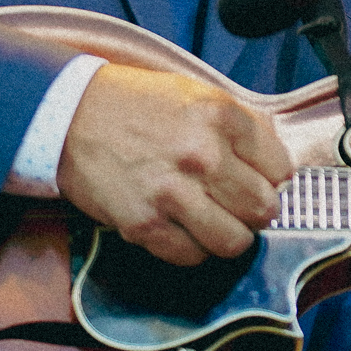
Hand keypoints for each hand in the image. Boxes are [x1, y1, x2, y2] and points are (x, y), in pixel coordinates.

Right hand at [57, 63, 292, 266]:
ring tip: (214, 220)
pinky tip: (183, 228)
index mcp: (220, 117)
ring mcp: (172, 193)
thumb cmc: (135, 105)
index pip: (281, 169)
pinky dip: (193, 248)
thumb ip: (241, 126)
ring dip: (229, 236)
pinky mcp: (144, 224)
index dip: (272, 178)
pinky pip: (192, 256)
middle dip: (257, 211)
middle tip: (239, 205)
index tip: (258, 179)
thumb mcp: (197, 94)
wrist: (69, 116)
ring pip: (234, 242)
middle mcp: (201, 155)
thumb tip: (277, 166)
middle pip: (263, 210)